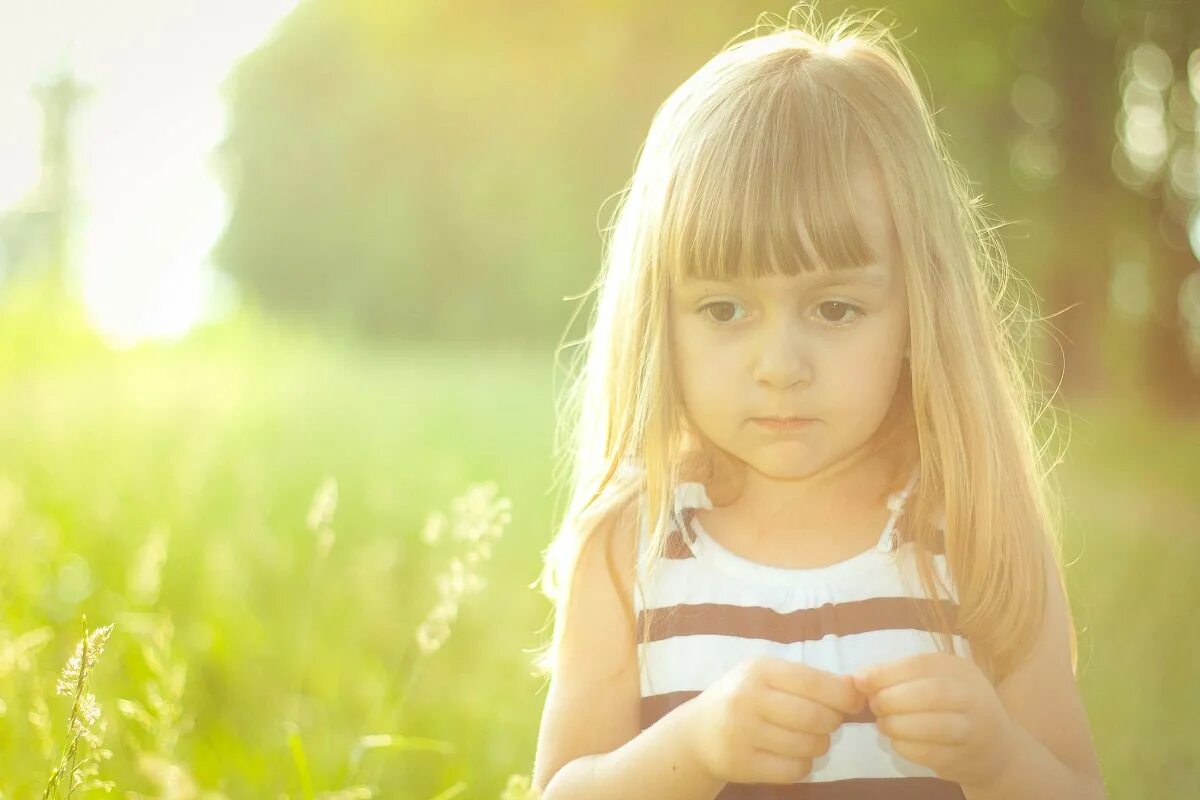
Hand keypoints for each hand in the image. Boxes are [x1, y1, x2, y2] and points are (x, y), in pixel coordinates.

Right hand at [685, 656, 864, 785]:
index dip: (844, 695)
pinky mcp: (743, 765)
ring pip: (810, 745)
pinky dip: (804, 764)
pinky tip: (791, 755)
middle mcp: (748, 699)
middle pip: (817, 717)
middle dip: (832, 722)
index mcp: (758, 670)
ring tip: (806, 737)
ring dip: (819, 744)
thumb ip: (808, 680)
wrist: (698, 733)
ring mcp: (743, 734)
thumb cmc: (742, 699)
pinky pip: (796, 770)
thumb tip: (856, 690)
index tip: (855, 702)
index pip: (815, 682)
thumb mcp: (766, 677)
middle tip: (826, 722)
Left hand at [852, 651, 1020, 787]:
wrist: (997, 749)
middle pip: (929, 693)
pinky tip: (897, 741)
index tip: (860, 680)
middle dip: (891, 699)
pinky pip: (928, 753)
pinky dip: (904, 746)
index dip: (887, 672)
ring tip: (884, 723)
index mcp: (961, 670)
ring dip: (896, 724)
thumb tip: (860, 677)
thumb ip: (900, 675)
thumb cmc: (955, 707)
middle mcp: (973, 697)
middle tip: (874, 705)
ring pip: (931, 725)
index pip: (922, 664)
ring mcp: (973, 730)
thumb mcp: (936, 681)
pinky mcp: (965, 759)